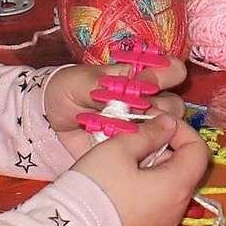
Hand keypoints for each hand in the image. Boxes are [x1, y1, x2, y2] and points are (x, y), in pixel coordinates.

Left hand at [44, 58, 188, 160]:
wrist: (50, 119)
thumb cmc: (69, 90)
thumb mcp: (81, 81)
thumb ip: (104, 87)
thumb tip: (126, 99)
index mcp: (140, 78)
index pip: (172, 71)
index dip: (168, 75)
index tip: (148, 80)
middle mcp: (148, 102)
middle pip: (175, 105)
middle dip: (158, 108)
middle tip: (133, 112)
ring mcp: (143, 128)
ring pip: (168, 131)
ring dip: (150, 132)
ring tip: (124, 133)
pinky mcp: (134, 150)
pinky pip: (151, 154)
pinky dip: (143, 153)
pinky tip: (125, 151)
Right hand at [68, 112, 209, 225]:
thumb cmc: (95, 189)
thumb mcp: (118, 150)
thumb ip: (148, 133)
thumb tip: (168, 124)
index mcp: (177, 187)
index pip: (198, 151)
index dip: (182, 131)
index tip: (157, 124)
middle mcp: (176, 212)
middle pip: (183, 172)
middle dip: (164, 151)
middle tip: (134, 143)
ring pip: (167, 191)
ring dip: (152, 172)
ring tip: (122, 166)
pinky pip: (154, 210)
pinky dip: (144, 194)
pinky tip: (118, 190)